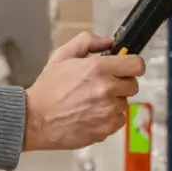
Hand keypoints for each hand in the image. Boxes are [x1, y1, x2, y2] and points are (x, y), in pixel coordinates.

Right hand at [22, 32, 143, 151]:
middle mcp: (107, 89)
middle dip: (121, 84)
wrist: (35, 119)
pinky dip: (108, 118)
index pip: (136, 65)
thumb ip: (87, 42)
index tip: (125, 68)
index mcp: (99, 68)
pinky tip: (91, 114)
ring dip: (113, 102)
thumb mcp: (62, 56)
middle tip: (103, 85)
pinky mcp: (106, 129)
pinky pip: (118, 121)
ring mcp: (108, 111)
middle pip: (133, 85)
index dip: (132, 65)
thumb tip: (109, 42)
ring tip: (91, 102)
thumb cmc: (48, 88)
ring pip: (124, 104)